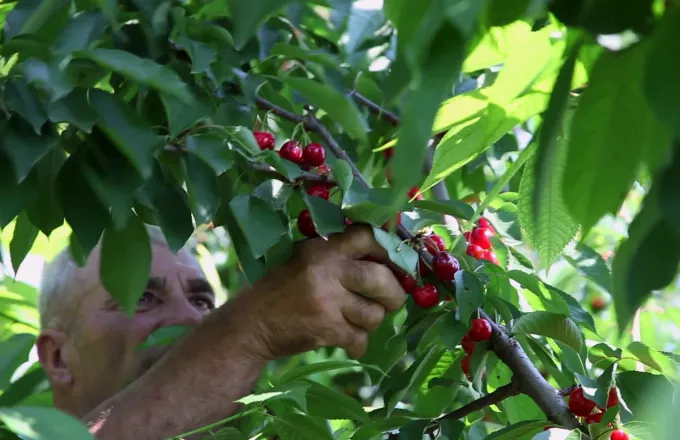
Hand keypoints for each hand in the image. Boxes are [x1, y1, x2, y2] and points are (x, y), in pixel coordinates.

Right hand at [230, 224, 406, 359]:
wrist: (252, 324)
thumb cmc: (281, 288)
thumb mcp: (304, 258)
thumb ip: (337, 254)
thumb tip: (383, 259)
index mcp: (323, 249)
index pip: (367, 237)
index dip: (388, 250)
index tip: (393, 262)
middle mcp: (328, 271)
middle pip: (381, 279)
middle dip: (394, 293)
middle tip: (391, 299)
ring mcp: (328, 302)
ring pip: (375, 314)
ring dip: (372, 321)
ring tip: (358, 320)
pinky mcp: (327, 330)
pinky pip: (360, 338)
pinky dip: (358, 342)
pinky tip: (347, 339)